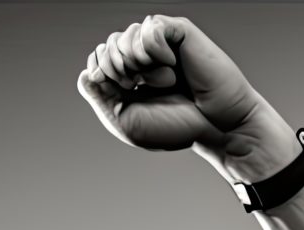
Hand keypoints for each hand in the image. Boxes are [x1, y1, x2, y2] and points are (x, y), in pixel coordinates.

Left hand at [79, 15, 275, 163]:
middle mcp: (142, 56)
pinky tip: (171, 65)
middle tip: (142, 87)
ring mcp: (160, 43)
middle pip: (108, 44)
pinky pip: (151, 26)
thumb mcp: (128, 123)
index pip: (97, 59)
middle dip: (118, 69)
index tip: (126, 94)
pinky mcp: (178, 32)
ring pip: (126, 34)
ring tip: (164, 80)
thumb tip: (85, 74)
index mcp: (129, 76)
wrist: (219, 128)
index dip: (102, 74)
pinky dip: (155, 49)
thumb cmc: (179, 127)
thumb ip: (100, 99)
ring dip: (139, 62)